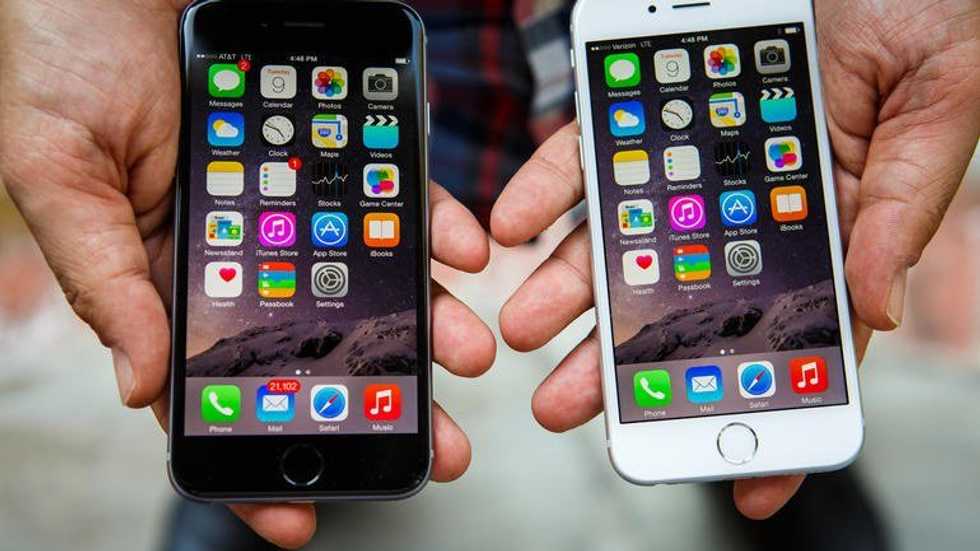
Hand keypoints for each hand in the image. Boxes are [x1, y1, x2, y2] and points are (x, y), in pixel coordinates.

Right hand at [0, 1, 494, 547]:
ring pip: (368, 284)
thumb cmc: (63, 59)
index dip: (253, 454)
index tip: (299, 521)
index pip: (214, 388)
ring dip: (426, 323)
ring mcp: (293, 208)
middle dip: (376, 397)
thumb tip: (144, 386)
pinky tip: (462, 253)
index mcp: (164, 275)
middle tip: (437, 448)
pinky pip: (392, 201)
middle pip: (317, 347)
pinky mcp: (334, 156)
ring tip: (470, 355)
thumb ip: (106, 277)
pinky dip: (430, 228)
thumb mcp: (62, 172)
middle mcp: (240, 253)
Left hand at [490, 0, 978, 518]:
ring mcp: (691, 163)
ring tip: (525, 328)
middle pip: (676, 301)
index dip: (766, 405)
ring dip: (566, 288)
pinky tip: (515, 226)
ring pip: (617, 239)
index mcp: (824, 226)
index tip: (744, 483)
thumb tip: (872, 305)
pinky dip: (546, 189)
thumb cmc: (927, 23)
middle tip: (569, 406)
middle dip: (619, 359)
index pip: (791, 335)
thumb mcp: (934, 115)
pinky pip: (586, 154)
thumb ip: (901, 210)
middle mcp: (743, 209)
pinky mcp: (648, 107)